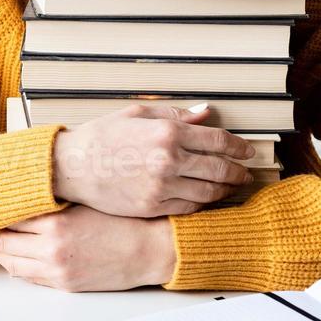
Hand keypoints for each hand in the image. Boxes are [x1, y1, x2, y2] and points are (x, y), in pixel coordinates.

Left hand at [0, 205, 176, 290]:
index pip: (10, 216)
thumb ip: (54, 200)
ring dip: (2, 251)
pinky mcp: (64, 285)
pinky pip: (29, 278)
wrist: (149, 249)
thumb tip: (26, 193)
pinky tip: (18, 256)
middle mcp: (52, 249)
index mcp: (56, 223)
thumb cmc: (124, 221)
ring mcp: (56, 270)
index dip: (0, 209)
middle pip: (4, 241)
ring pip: (11, 263)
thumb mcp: (85, 201)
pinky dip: (18, 266)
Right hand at [51, 103, 255, 216]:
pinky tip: (208, 198)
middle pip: (219, 168)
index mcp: (167, 132)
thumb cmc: (102, 136)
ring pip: (208, 191)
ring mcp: (162, 186)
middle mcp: (168, 160)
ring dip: (225, 189)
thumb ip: (176, 115)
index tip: (247, 151)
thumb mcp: (138, 114)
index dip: (238, 146)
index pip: (217, 140)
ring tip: (232, 187)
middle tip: (246, 173)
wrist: (73, 167)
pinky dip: (204, 203)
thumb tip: (205, 113)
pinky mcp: (153, 207)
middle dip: (238, 171)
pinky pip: (189, 207)